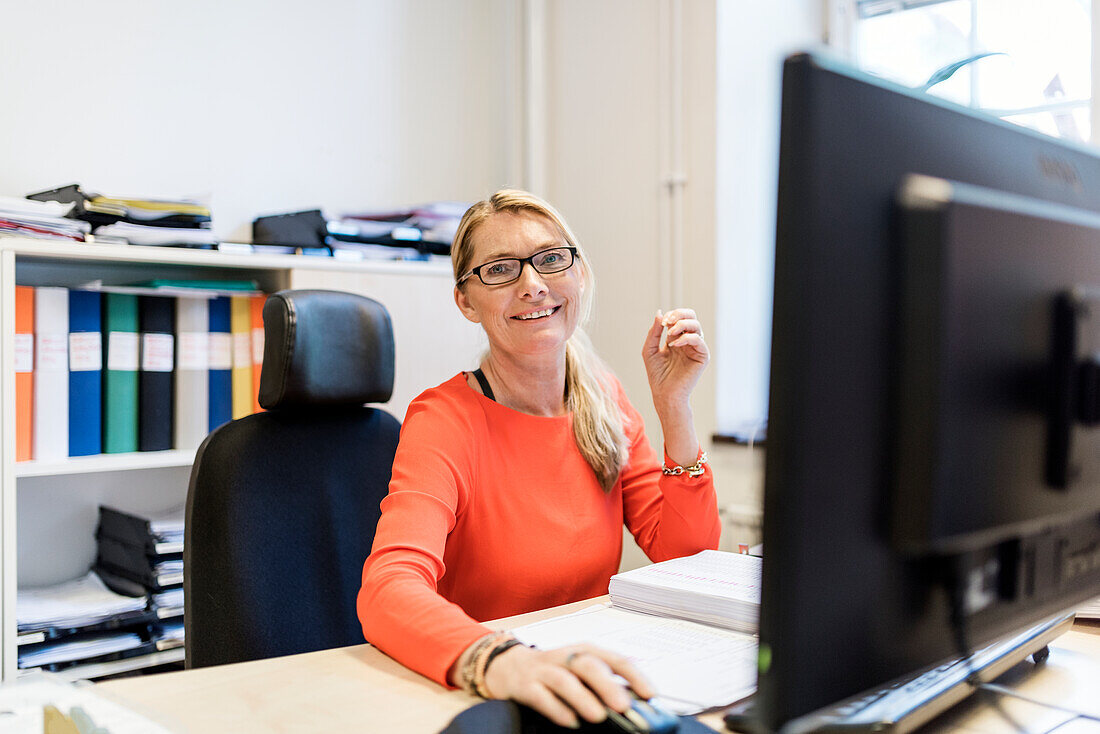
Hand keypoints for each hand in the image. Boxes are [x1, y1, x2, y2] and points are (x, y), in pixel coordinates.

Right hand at [482, 644, 655, 727]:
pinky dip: (556, 709)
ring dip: (582, 698)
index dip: (634, 675)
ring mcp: (543, 670)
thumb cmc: (551, 670)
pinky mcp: (525, 686)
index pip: (613, 658)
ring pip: (563, 680)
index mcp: (584, 651)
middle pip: (588, 664)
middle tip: (624, 706)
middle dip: (607, 685)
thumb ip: (604, 681)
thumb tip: (635, 698)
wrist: (506, 665)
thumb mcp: (578, 670)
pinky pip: (540, 696)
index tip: (650, 693)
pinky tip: (570, 722)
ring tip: (598, 716)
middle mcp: (565, 657)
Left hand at [642, 308, 708, 413]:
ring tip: (670, 333)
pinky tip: (675, 344)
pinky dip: (687, 338)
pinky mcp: (702, 357)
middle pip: (692, 317)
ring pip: (696, 326)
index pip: (680, 318)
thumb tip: (660, 312)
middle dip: (680, 314)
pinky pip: (699, 340)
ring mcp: (696, 349)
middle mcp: (688, 342)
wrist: (664, 394)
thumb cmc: (657, 375)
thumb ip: (654, 332)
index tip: (662, 322)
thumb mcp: (650, 349)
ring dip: (682, 324)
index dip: (672, 314)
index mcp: (677, 339)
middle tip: (668, 322)